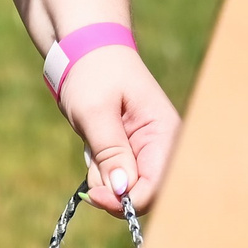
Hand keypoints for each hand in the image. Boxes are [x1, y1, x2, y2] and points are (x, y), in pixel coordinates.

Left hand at [57, 46, 176, 218]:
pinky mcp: (128, 151)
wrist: (83, 47)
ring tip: (91, 144)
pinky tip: (93, 144)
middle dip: (114, 191)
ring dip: (103, 176)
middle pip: (145, 193)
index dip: (128, 200)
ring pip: (126, 187)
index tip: (95, 195)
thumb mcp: (95, 111)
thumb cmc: (93, 71)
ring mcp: (144, 150)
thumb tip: (123, 191)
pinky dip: (100, 169)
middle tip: (88, 177)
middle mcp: (160, 146)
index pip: (157, 186)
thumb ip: (110, 151)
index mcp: (164, 133)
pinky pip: (116, 176)